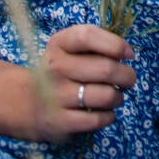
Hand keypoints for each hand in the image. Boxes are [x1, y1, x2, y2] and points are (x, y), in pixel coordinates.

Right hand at [31, 24, 135, 142]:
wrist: (29, 102)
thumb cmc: (64, 69)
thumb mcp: (72, 47)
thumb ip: (97, 43)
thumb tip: (128, 54)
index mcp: (59, 44)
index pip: (88, 36)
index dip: (115, 44)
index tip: (128, 54)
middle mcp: (55, 68)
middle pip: (105, 69)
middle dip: (127, 75)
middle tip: (129, 79)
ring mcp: (55, 96)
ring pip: (106, 96)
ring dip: (119, 97)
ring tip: (116, 96)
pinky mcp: (59, 122)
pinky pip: (96, 120)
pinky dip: (109, 116)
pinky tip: (107, 112)